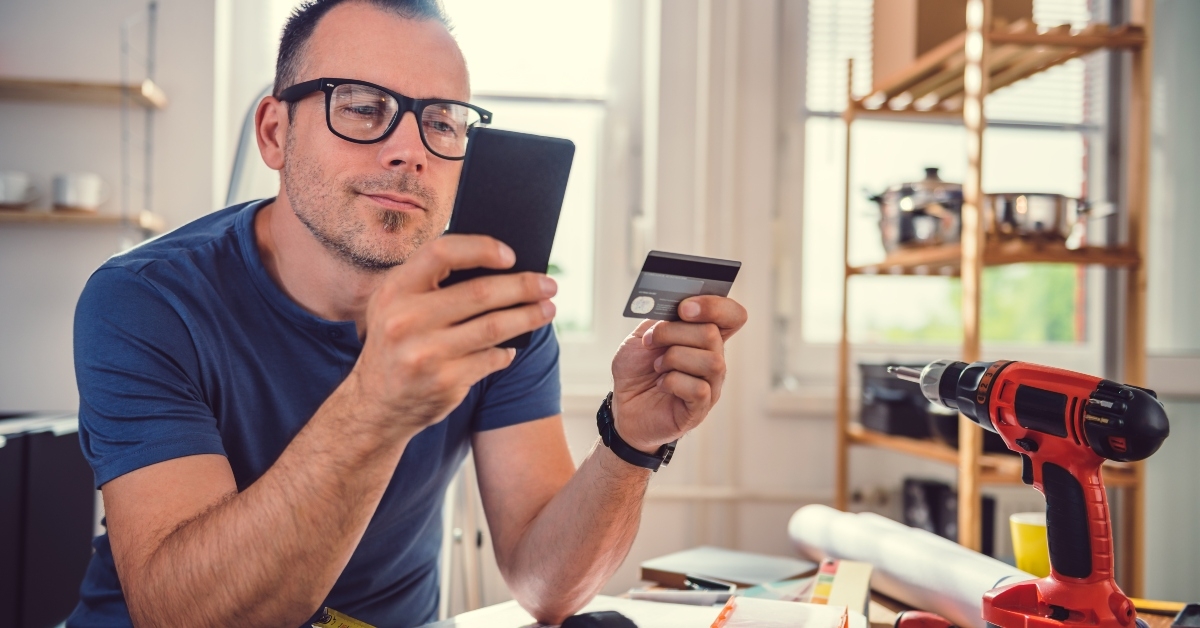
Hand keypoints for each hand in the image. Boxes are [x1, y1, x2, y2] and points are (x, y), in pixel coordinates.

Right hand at [348, 235, 557, 438]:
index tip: (511, 255)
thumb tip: (497, 264)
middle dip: (523, 286)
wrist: (374, 406)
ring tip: (548, 310)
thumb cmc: (396, 343)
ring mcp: (426, 354)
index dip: (481, 248)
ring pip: (494, 327)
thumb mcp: (395, 306)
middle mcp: (406, 320)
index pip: (443, 253)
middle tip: (549, 285)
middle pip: (480, 292)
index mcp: (395, 290)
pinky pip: (491, 359)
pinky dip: (506, 352)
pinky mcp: (445, 382)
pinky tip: (512, 347)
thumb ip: (430, 283)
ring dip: (528, 316)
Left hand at [609, 296, 747, 452]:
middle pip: (713, 334)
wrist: (622, 403)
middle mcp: (714, 359)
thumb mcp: (643, 334)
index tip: (684, 308)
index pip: (733, 315)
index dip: (715, 306)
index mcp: (704, 337)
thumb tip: (681, 307)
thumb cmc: (637, 369)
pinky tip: (661, 385)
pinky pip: (699, 389)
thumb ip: (662, 319)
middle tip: (651, 341)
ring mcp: (710, 385)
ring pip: (711, 362)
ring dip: (674, 358)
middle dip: (673, 332)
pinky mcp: (699, 408)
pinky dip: (673, 382)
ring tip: (657, 366)